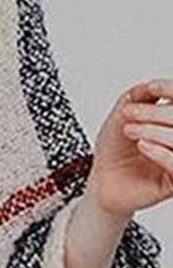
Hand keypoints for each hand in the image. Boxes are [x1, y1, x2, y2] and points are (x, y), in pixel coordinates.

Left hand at [87, 79, 172, 220]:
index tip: (151, 88)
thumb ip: (140, 96)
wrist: (101, 180)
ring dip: (153, 131)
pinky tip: (142, 146)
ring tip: (129, 130)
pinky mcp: (172, 182)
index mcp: (171, 121)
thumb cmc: (114, 150)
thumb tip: (152, 85)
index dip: (171, 90)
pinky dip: (159, 152)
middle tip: (129, 114)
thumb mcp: (123, 114)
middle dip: (155, 113)